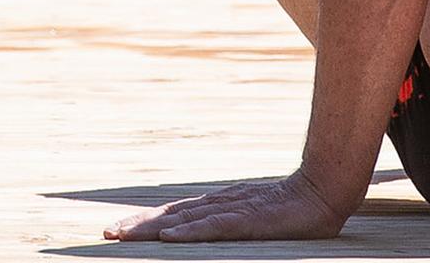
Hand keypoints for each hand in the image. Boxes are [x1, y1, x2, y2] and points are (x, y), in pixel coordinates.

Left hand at [105, 170, 356, 243]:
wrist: (323, 192)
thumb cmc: (291, 207)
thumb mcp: (252, 216)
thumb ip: (228, 219)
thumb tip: (199, 228)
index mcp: (217, 205)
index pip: (172, 214)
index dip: (142, 222)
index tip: (115, 231)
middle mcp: (218, 205)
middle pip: (169, 215)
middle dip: (136, 225)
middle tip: (105, 234)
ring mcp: (232, 210)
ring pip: (183, 220)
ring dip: (150, 228)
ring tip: (124, 235)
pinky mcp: (248, 220)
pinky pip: (214, 227)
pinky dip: (189, 232)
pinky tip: (170, 237)